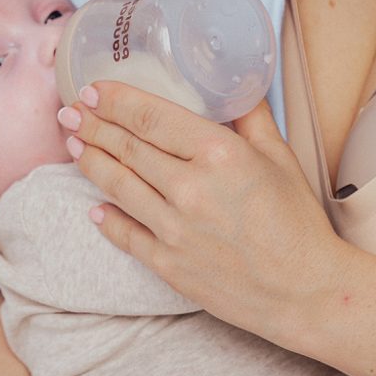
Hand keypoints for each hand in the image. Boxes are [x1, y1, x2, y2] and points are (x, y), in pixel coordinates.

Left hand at [59, 82, 354, 345]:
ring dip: (91, 162)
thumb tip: (233, 85)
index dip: (115, 101)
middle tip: (70, 112)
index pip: (151, 117)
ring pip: (118, 187)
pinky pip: (125, 234)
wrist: (305, 290)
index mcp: (219, 153)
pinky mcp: (168, 264)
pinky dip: (106, 218)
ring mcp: (175, 229)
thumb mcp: (280, 157)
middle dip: (93, 126)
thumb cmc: (298, 222)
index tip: (92, 90)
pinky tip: (94, 206)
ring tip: (75, 144)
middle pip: (127, 148)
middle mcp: (190, 188)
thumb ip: (251, 117)